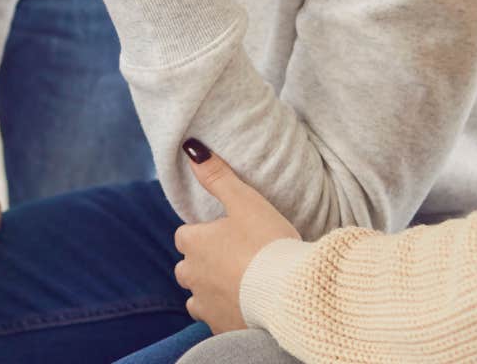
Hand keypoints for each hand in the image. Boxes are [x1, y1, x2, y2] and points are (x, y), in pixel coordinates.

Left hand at [172, 139, 300, 334]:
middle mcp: (192, 275)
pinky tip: (243, 305)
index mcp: (194, 244)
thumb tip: (191, 148)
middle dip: (202, 262)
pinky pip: (213, 318)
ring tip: (239, 283)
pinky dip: (224, 311)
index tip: (226, 233)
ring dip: (209, 289)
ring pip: (196, 296)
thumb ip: (217, 176)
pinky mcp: (220, 327)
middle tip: (234, 258)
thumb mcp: (245, 201)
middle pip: (186, 266)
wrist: (291, 294)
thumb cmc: (268, 243)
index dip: (204, 233)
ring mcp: (205, 304)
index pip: (185, 235)